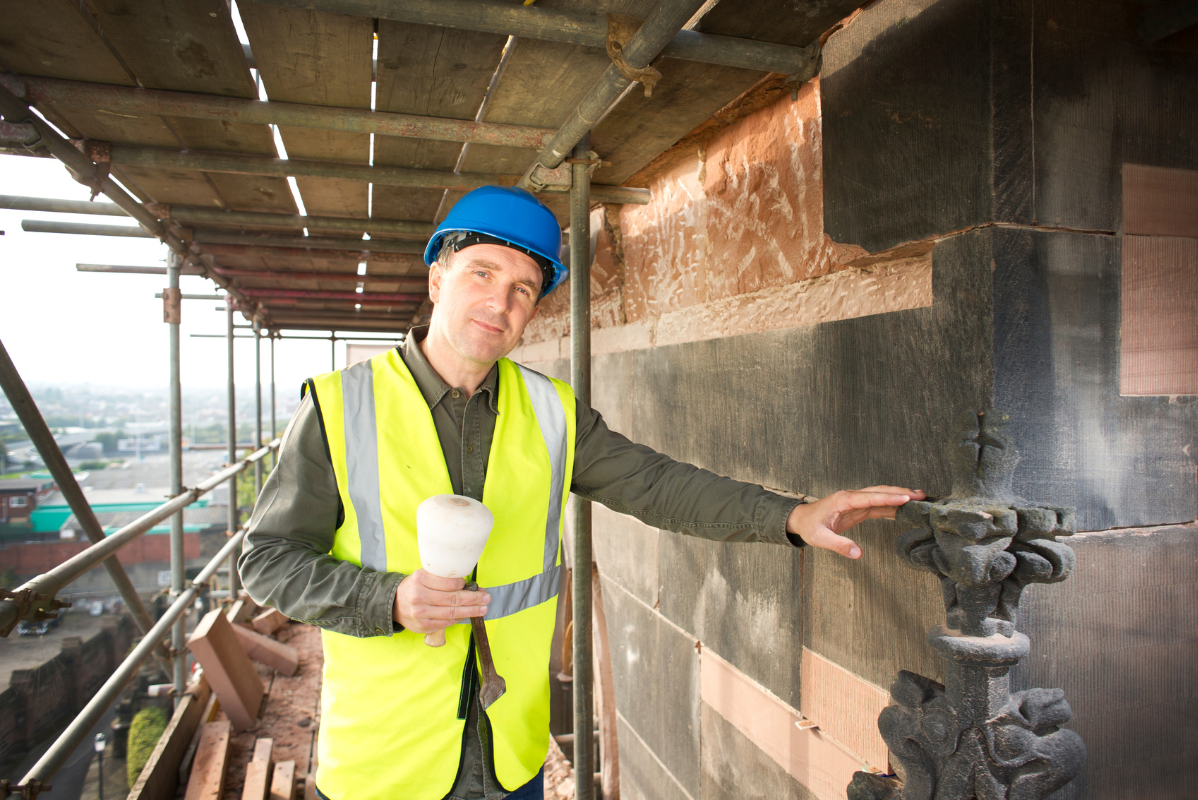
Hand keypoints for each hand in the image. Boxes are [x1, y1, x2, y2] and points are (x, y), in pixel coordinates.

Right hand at [393, 569, 490, 633]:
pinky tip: (467, 615)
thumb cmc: (415, 587)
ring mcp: (420, 613)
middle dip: (474, 599)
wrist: (394, 603)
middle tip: (486, 598)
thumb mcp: (424, 576)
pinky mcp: (422, 626)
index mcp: (420, 579)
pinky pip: (445, 623)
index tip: (475, 586)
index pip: (449, 583)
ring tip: (483, 608)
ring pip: (451, 613)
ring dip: (471, 611)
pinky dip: (458, 619)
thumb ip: (443, 579)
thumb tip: (469, 585)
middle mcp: (419, 596)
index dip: (464, 585)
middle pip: (453, 599)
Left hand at [786, 485, 925, 558]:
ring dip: (899, 496)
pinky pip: (878, 505)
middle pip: (880, 492)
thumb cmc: (809, 527)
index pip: (870, 497)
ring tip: (919, 498)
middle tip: (921, 496)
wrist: (801, 520)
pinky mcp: (858, 508)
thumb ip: (839, 545)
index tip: (907, 497)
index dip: (889, 497)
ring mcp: (856, 502)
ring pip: (881, 496)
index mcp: (844, 500)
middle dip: (901, 492)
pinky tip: (905, 509)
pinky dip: (892, 506)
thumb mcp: (820, 539)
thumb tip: (858, 554)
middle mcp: (852, 497)